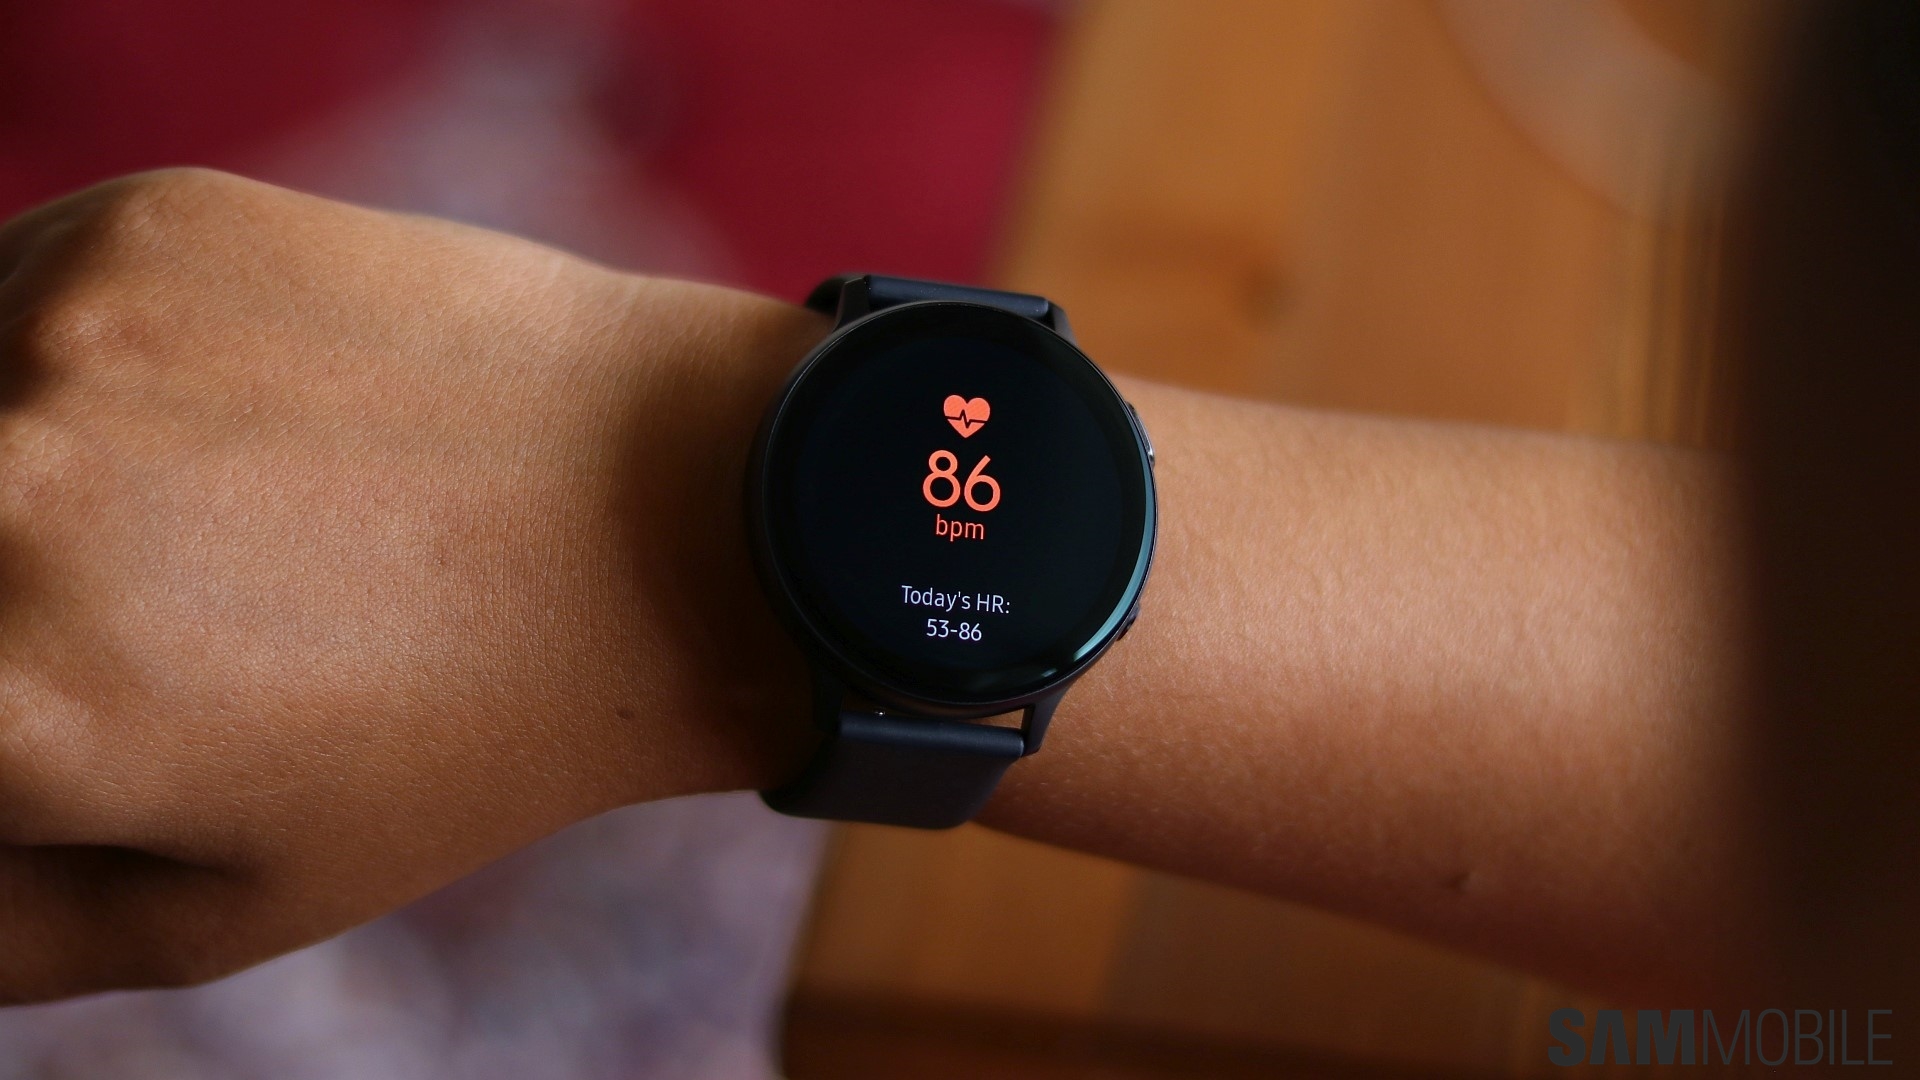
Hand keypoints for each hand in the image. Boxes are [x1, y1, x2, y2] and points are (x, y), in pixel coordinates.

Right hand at [0, 170, 818, 1001]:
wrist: (674, 511)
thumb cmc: (468, 739)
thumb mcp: (223, 909)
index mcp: (2, 708)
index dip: (17, 721)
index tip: (91, 699)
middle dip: (21, 616)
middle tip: (158, 621)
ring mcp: (59, 337)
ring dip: (20, 481)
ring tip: (197, 523)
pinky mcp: (138, 224)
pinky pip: (13, 304)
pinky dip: (63, 370)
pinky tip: (225, 417)